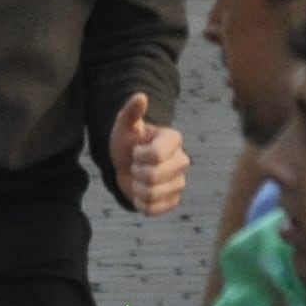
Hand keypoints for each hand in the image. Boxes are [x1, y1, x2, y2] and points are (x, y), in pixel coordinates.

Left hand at [111, 95, 187, 216]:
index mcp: (173, 140)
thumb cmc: (127, 142)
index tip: (135, 151)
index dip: (139, 156)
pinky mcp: (173, 201)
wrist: (127, 165)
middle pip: (153, 177)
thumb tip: (140, 96)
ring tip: (137, 179)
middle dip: (136, 173)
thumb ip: (131, 112)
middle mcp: (182, 161)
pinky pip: (153, 209)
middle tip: (135, 166)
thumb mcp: (124, 126)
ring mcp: (179, 182)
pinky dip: (141, 203)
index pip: (156, 155)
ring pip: (152, 195)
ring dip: (136, 189)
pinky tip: (140, 193)